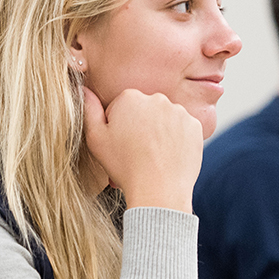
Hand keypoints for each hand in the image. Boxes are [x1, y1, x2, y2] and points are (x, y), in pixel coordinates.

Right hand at [82, 87, 203, 211]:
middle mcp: (157, 98)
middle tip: (137, 152)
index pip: (122, 106)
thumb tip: (83, 89)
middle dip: (140, 125)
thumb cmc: (124, 166)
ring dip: (160, 132)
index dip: (118, 127)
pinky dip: (177, 140)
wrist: (158, 190)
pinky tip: (168, 155)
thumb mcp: (95, 139)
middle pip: (145, 110)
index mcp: (130, 97)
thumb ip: (88, 110)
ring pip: (165, 119)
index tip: (120, 144)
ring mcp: (179, 111)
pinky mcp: (195, 126)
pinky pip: (183, 129)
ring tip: (154, 156)